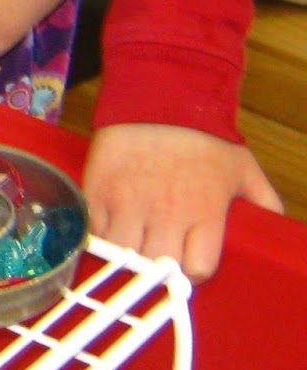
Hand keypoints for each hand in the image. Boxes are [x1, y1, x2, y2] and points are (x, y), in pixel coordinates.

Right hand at [84, 123, 282, 282]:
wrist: (158, 99)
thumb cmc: (204, 136)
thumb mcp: (244, 168)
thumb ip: (262, 201)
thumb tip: (273, 225)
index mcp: (204, 212)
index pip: (196, 269)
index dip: (193, 270)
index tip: (188, 262)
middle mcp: (165, 213)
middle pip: (155, 267)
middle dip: (159, 268)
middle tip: (159, 256)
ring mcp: (128, 204)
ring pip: (121, 255)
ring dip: (127, 256)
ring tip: (134, 245)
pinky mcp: (98, 194)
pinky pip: (94, 233)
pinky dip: (101, 237)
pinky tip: (112, 229)